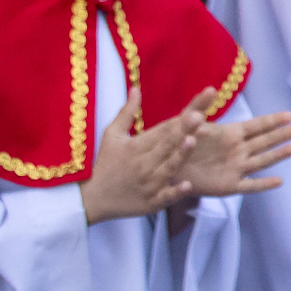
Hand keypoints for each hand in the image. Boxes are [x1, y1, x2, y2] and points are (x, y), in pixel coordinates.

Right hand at [78, 91, 196, 223]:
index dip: (179, 120)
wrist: (91, 200)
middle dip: (183, 131)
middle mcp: (143, 163)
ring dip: (180, 156)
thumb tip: (136, 87)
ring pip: (168, 168)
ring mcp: (148, 184)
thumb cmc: (105, 164)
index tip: (196, 108)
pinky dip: (175, 192)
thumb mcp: (111, 136)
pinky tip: (188, 185)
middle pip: (167, 145)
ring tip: (192, 141)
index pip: (163, 130)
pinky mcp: (151, 203)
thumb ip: (126, 112)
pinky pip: (165, 197)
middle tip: (199, 116)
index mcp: (136, 146)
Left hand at [180, 90, 290, 198]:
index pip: (256, 126)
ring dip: (277, 155)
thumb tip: (210, 89)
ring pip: (262, 161)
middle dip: (282, 135)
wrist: (165, 170)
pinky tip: (279, 182)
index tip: (289, 115)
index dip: (272, 121)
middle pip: (264, 142)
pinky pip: (250, 186)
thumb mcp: (184, 121)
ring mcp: (235, 168)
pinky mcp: (229, 186)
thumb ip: (198, 107)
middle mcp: (237, 150)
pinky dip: (264, 184)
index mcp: (230, 134)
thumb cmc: (176, 144)